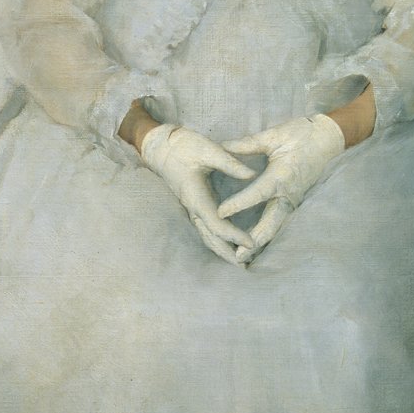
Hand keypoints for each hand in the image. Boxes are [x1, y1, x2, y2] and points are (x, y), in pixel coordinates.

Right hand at [139, 124, 256, 264]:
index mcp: (197, 197)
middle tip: (245, 266)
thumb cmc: (184, 146)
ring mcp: (192, 207)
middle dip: (227, 253)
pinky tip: (227, 243)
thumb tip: (252, 175)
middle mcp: (194, 207)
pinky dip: (217, 239)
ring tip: (239, 262)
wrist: (162, 146)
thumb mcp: (209, 150)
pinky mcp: (194, 204)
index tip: (252, 243)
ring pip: (207, 236)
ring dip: (222, 249)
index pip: (217, 224)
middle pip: (211, 238)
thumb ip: (230, 163)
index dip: (234, 236)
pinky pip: (206, 228)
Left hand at [218, 114, 344, 262]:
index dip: (238, 204)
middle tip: (236, 255)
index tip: (220, 213)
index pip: (257, 194)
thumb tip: (223, 146)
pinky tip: (255, 244)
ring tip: (243, 257)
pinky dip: (268, 234)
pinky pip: (280, 222)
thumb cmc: (302, 134)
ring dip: (260, 242)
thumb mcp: (274, 135)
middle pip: (270, 223)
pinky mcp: (295, 202)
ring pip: (276, 227)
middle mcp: (289, 194)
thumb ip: (248, 144)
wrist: (329, 140)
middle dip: (253, 240)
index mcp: (282, 176)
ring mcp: (294, 200)